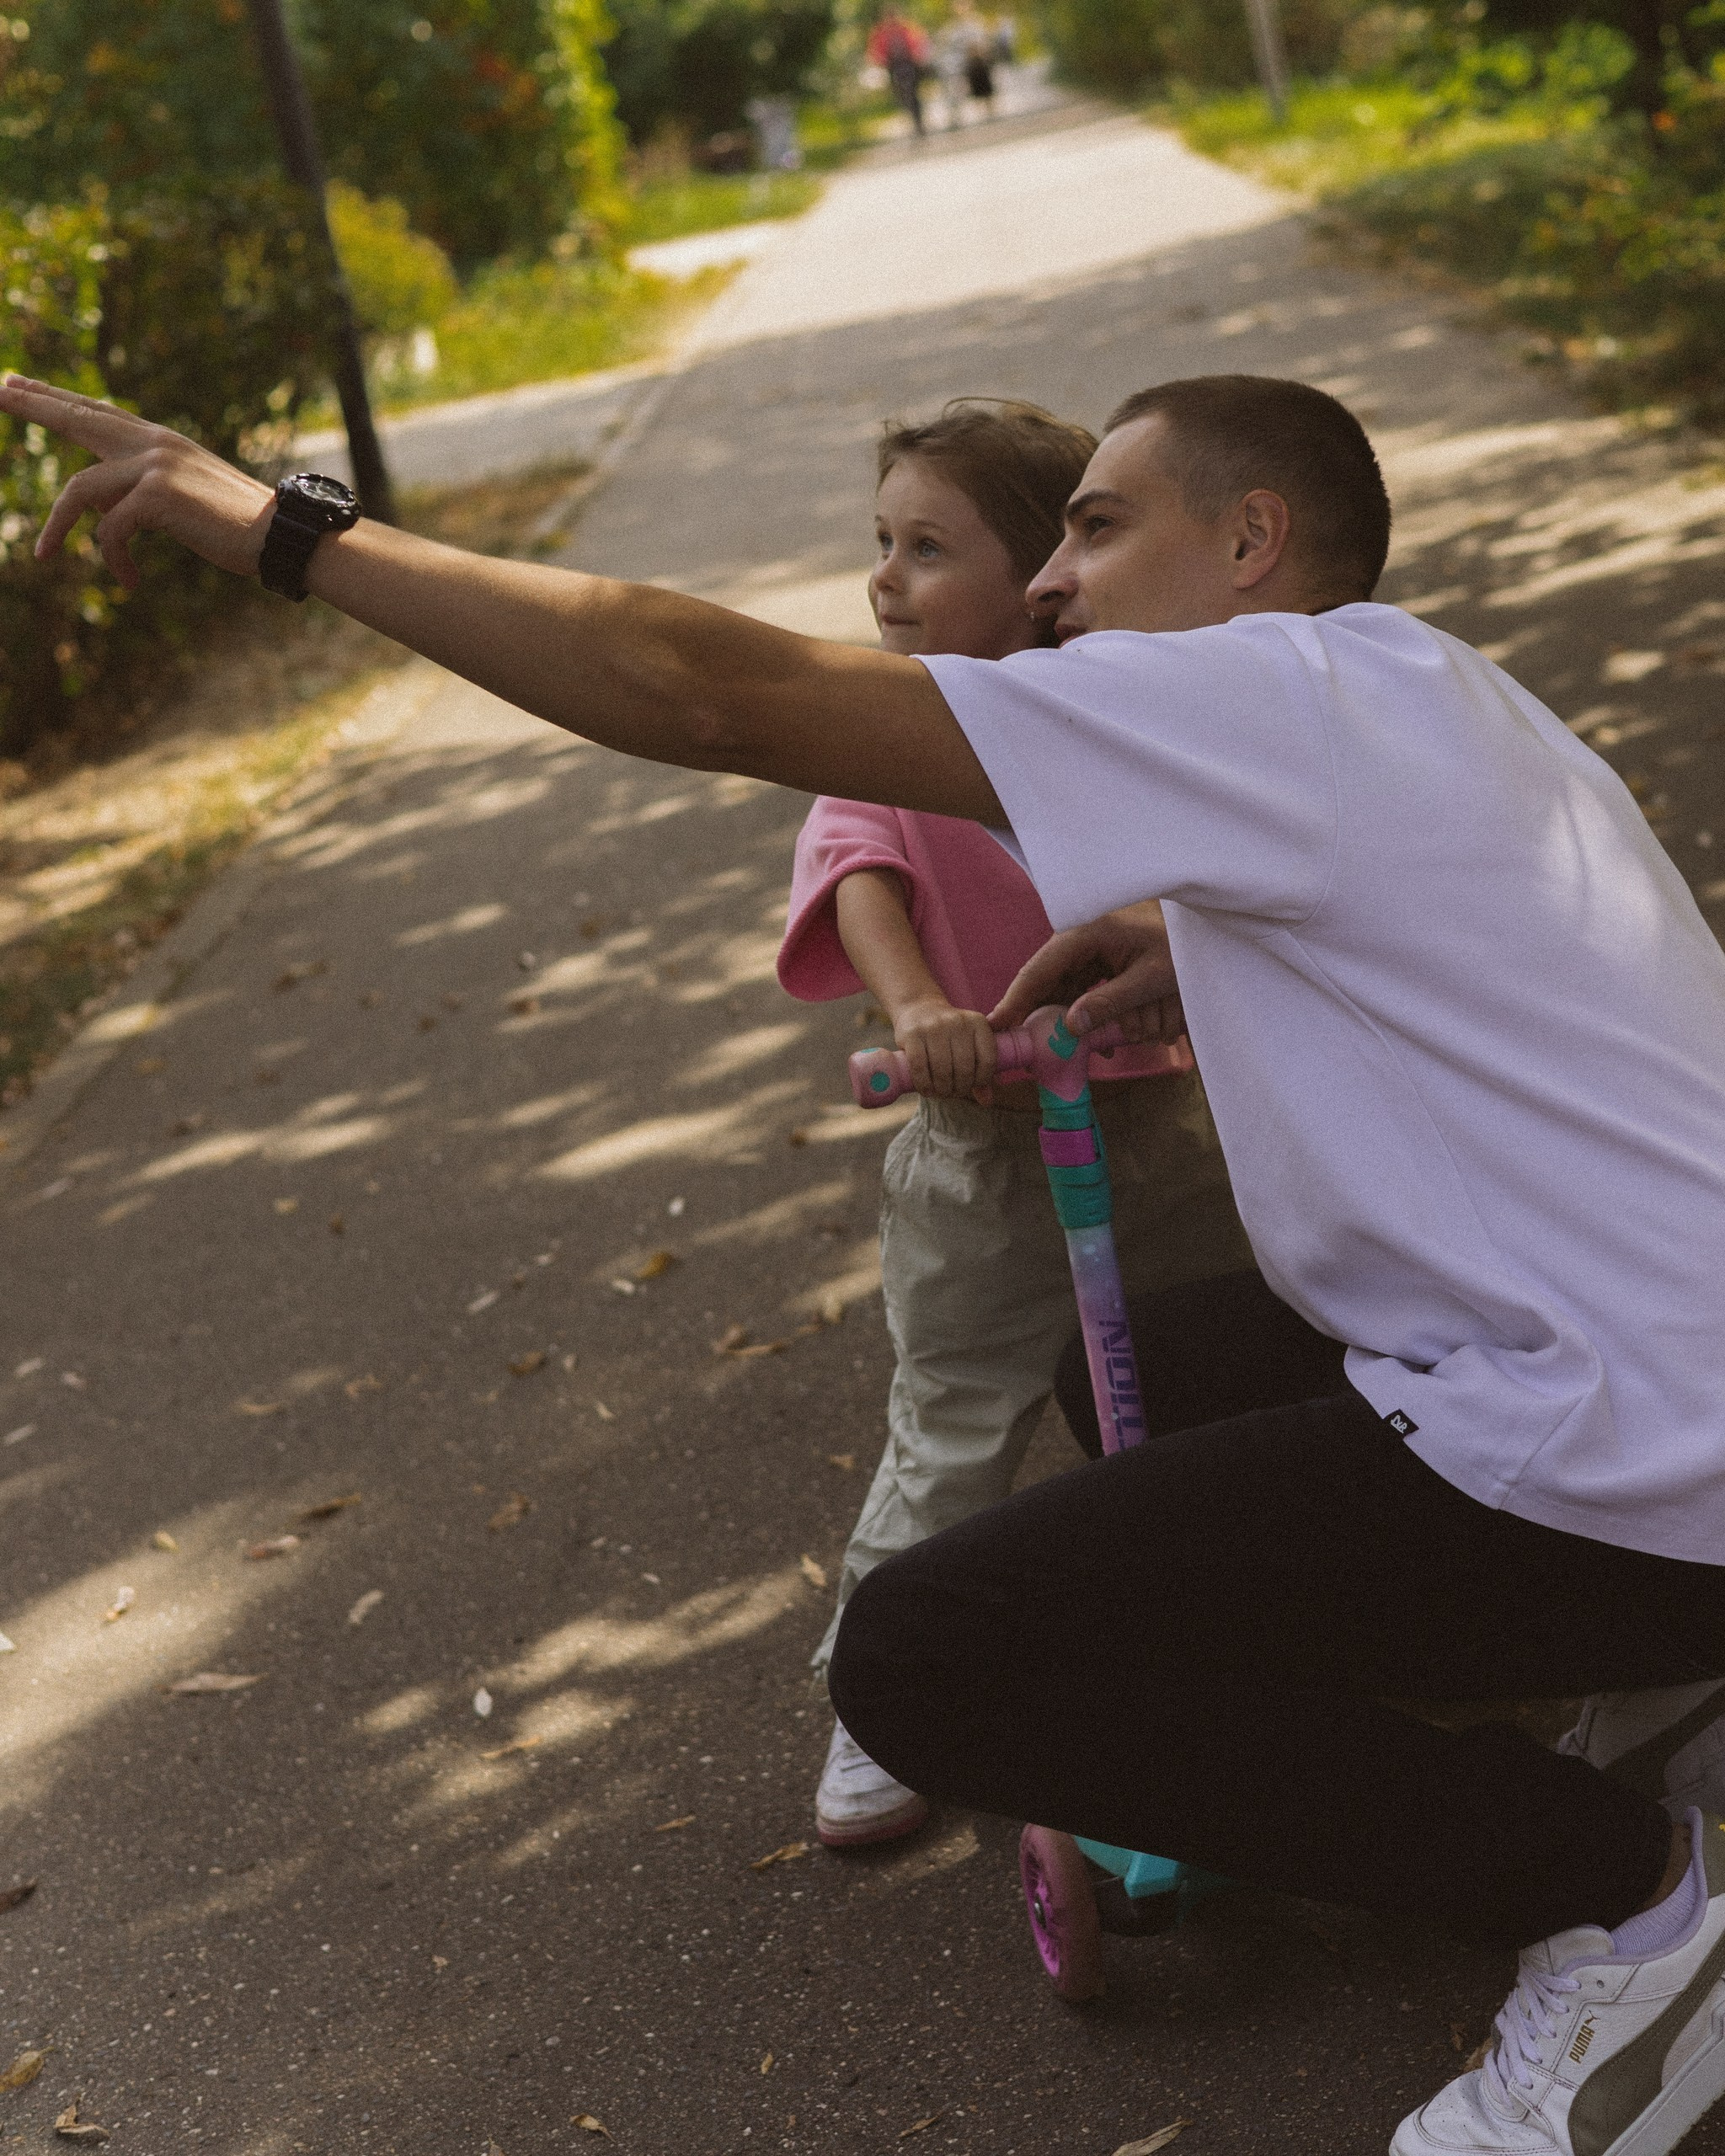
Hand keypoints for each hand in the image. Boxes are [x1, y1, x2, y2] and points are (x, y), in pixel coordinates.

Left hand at [0, 375, 274, 589]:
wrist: (280, 536)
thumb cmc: (242, 528)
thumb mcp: (189, 499)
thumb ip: (146, 490)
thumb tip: (105, 503)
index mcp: (162, 442)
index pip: (100, 413)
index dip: (59, 398)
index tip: (21, 385)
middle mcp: (154, 443)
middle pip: (79, 418)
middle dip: (35, 406)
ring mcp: (154, 465)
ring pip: (80, 489)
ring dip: (56, 526)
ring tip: (42, 554)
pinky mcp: (155, 495)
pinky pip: (109, 529)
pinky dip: (113, 560)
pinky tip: (130, 582)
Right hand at [893, 998, 998, 1097]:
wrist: (919, 1008)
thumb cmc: (949, 1034)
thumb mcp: (969, 1044)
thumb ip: (980, 1070)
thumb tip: (986, 1101)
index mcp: (978, 1023)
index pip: (988, 1060)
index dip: (981, 1080)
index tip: (972, 1086)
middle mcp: (958, 1022)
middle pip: (964, 1068)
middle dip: (960, 1088)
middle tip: (953, 1092)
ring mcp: (934, 1027)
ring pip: (942, 1070)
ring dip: (942, 1089)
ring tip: (941, 1092)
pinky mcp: (912, 1034)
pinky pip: (920, 1067)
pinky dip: (924, 1084)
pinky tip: (926, 1090)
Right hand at [989, 900, 1185, 1045]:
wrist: (1209, 925)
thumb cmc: (1183, 944)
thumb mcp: (1150, 977)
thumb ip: (1109, 1002)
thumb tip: (1070, 1027)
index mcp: (1086, 932)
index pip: (1039, 970)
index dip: (1015, 1000)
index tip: (995, 1026)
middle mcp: (1082, 937)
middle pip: (1050, 982)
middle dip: (1051, 1017)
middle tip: (1037, 1049)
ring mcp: (1093, 947)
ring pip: (1070, 990)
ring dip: (1083, 1018)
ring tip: (1107, 1036)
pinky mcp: (1104, 957)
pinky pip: (1089, 989)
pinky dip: (1098, 1012)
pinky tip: (1114, 1034)